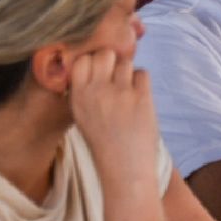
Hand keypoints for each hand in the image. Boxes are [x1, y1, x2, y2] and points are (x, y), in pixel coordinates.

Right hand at [69, 49, 159, 190]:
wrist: (124, 167)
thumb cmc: (104, 142)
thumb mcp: (83, 116)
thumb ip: (85, 91)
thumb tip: (93, 64)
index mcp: (78, 96)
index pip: (81, 59)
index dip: (92, 60)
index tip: (99, 71)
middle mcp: (96, 91)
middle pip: (104, 54)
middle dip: (112, 60)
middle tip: (116, 77)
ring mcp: (120, 93)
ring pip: (125, 62)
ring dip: (128, 72)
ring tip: (128, 90)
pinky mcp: (141, 98)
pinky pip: (143, 73)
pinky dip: (142, 81)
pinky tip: (139, 96)